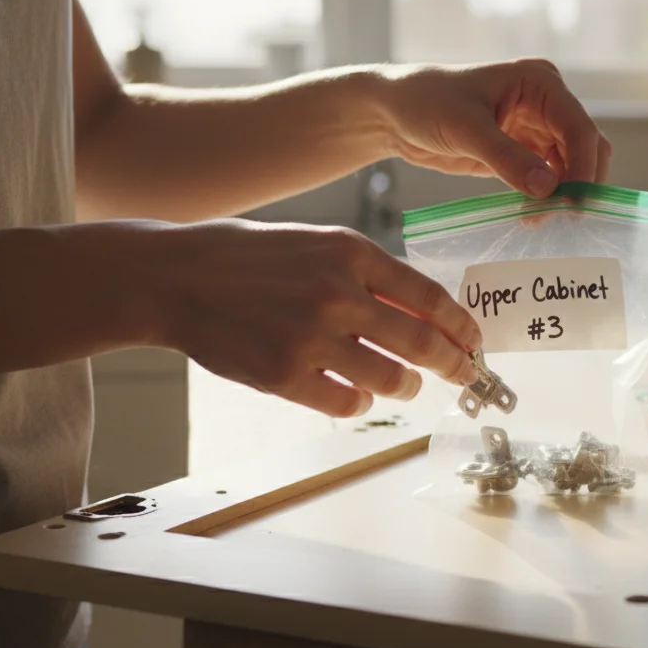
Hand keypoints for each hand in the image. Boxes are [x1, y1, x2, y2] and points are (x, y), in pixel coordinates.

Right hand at [137, 218, 480, 416]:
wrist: (173, 276)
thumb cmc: (249, 258)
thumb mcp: (316, 244)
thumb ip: (370, 275)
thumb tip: (428, 314)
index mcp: (351, 253)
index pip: (429, 297)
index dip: (461, 326)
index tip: (473, 342)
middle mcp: (337, 293)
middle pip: (422, 344)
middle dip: (453, 366)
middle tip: (463, 376)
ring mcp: (310, 336)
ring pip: (391, 379)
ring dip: (405, 387)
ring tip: (402, 384)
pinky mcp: (284, 374)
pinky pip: (348, 403)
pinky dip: (361, 402)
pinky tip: (356, 393)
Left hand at [374, 60, 610, 197]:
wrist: (395, 113)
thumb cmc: (426, 103)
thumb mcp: (466, 129)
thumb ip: (507, 158)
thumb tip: (548, 189)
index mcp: (540, 83)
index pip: (578, 127)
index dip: (583, 166)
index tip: (574, 203)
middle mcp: (546, 103)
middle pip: (585, 146)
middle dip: (578, 182)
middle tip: (563, 218)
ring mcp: (536, 127)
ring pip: (570, 165)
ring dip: (562, 194)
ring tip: (539, 220)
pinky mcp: (522, 150)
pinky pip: (549, 177)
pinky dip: (546, 197)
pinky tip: (532, 215)